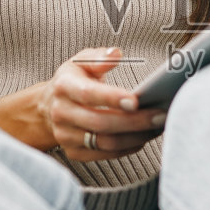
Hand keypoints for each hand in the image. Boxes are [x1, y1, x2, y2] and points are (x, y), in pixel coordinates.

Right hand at [40, 46, 164, 161]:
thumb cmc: (73, 81)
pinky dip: (127, 148)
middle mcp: (61, 113)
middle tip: (160, 116)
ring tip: (157, 127)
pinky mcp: (74, 152)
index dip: (112, 98)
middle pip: (100, 123)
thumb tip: (116, 53)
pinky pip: (105, 155)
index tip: (136, 100)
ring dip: (135, 137)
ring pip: (105, 142)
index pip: (88, 94)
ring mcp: (66, 136)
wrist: (48, 107)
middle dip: (134, 122)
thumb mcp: (81, 62)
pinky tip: (143, 138)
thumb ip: (99, 57)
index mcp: (64, 87)